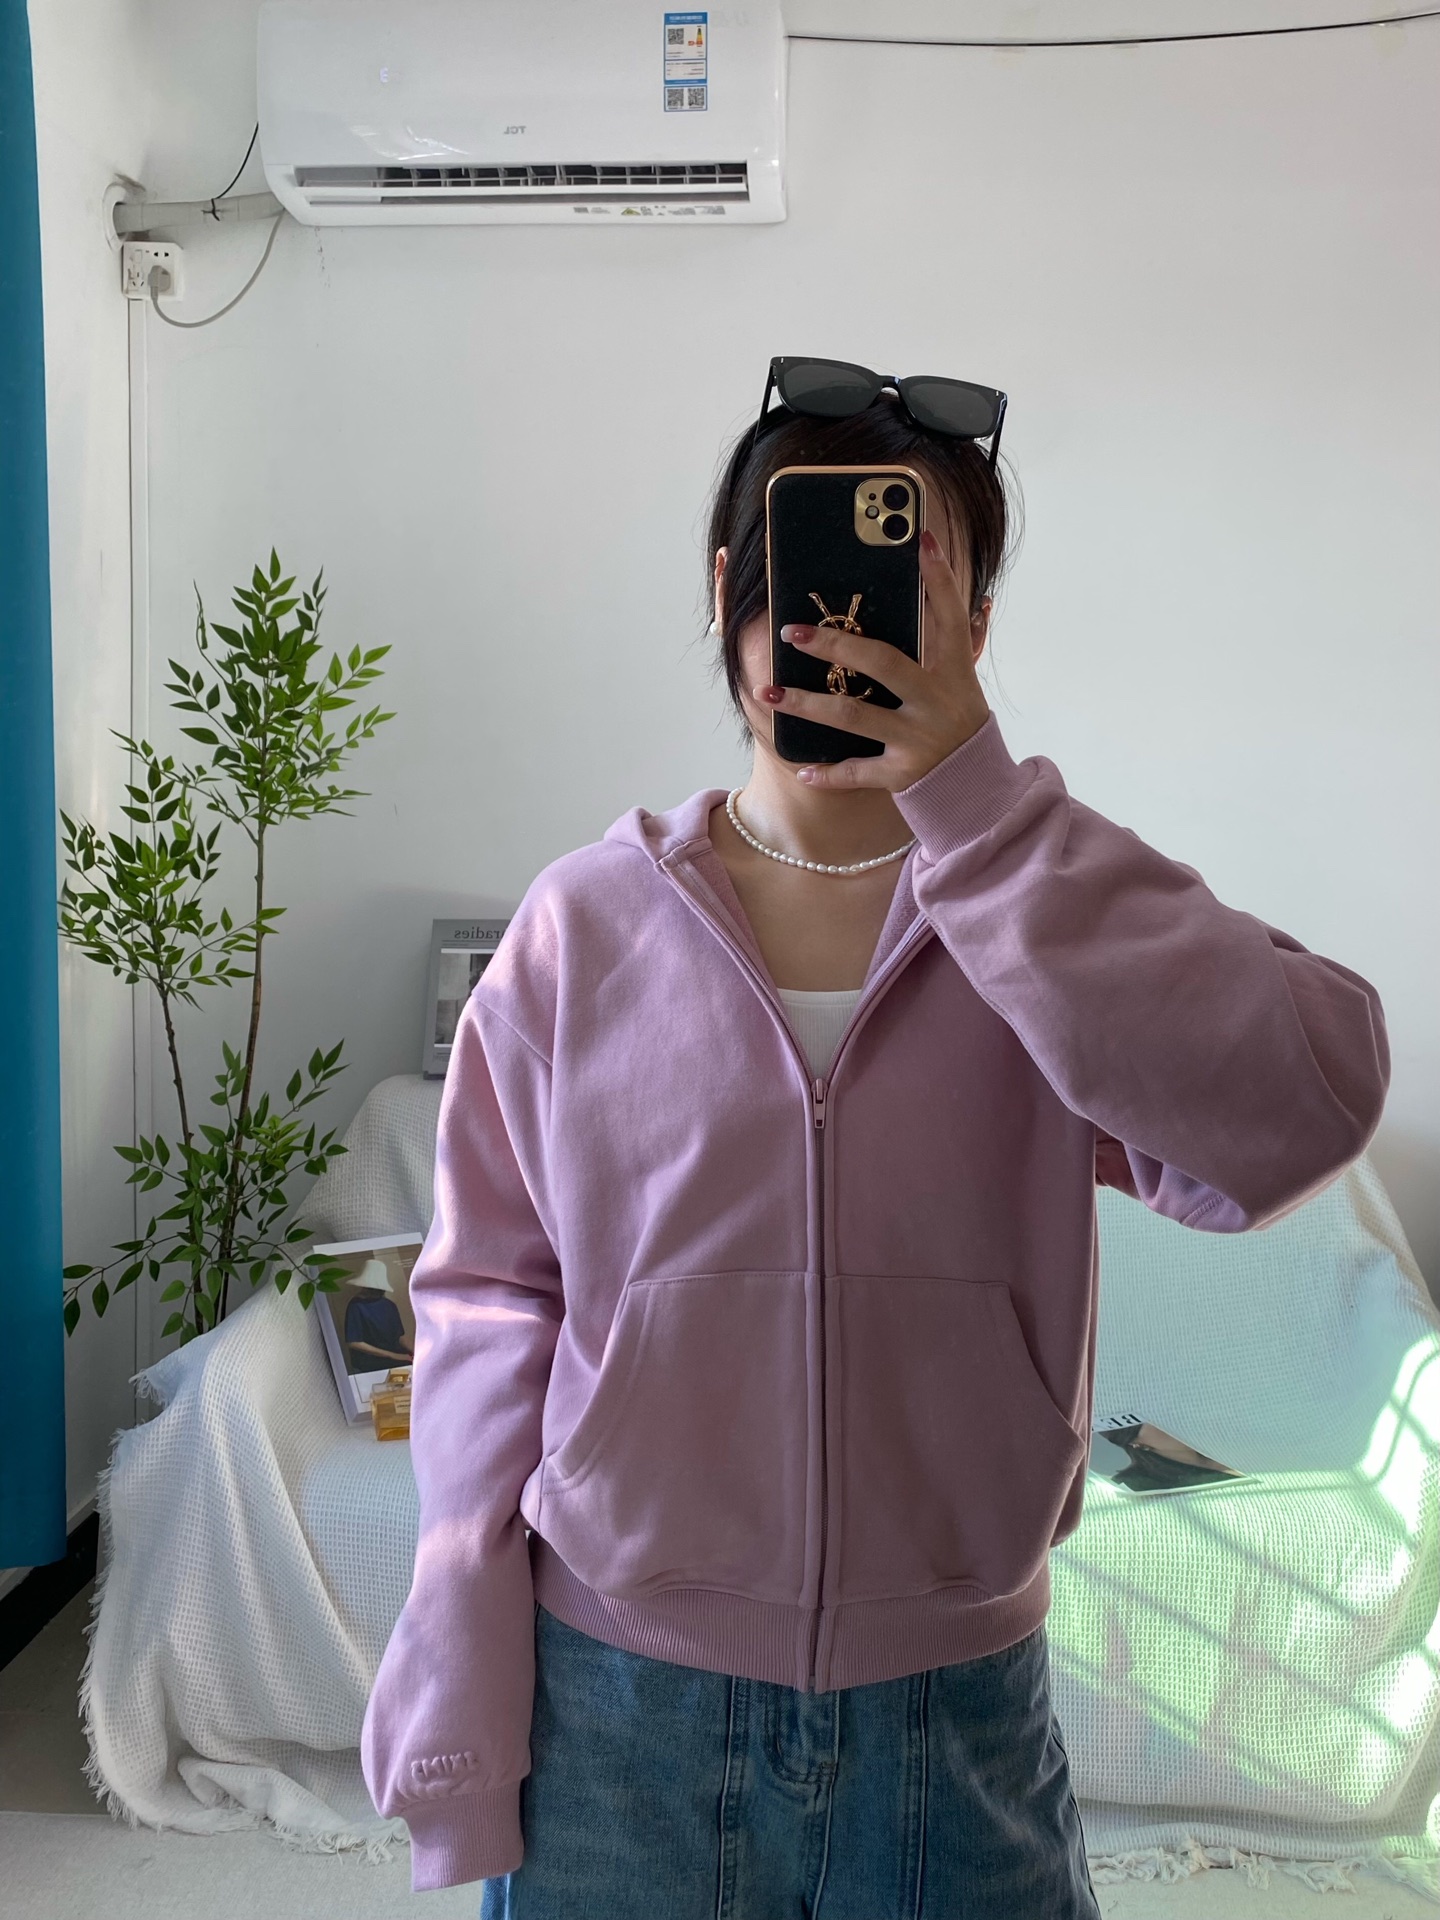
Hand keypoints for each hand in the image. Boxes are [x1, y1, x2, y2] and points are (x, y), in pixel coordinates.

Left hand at [756, 528, 990, 790]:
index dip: (938, 577)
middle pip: (881, 662)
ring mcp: (917, 739)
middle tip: (791, 631)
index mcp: (953, 670)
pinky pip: (857, 772)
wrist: (977, 785)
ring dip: (806, 704)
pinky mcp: (902, 773)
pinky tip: (801, 767)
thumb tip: (938, 588)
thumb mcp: (959, 678)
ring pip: (853, 716)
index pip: (948, 614)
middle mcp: (935, 701)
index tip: (921, 537)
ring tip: (768, 691)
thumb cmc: (957, 719)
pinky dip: (828, 773)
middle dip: (834, 646)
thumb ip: (944, 640)